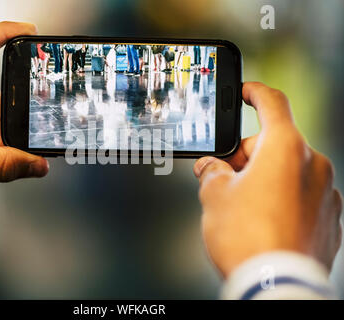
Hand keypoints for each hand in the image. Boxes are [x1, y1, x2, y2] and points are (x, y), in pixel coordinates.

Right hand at [194, 82, 341, 277]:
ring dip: (264, 178)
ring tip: (241, 205)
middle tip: (223, 175)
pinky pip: (302, 196)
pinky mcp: (330, 218)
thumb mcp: (214, 196)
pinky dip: (282, 199)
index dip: (255, 93)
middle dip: (246, 155)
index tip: (246, 92)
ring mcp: (326, 193)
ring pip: (289, 171)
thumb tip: (209, 168)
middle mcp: (313, 165)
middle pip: (274, 144)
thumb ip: (211, 172)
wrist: (274, 286)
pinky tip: (263, 221)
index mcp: (285, 149)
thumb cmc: (246, 238)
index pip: (272, 104)